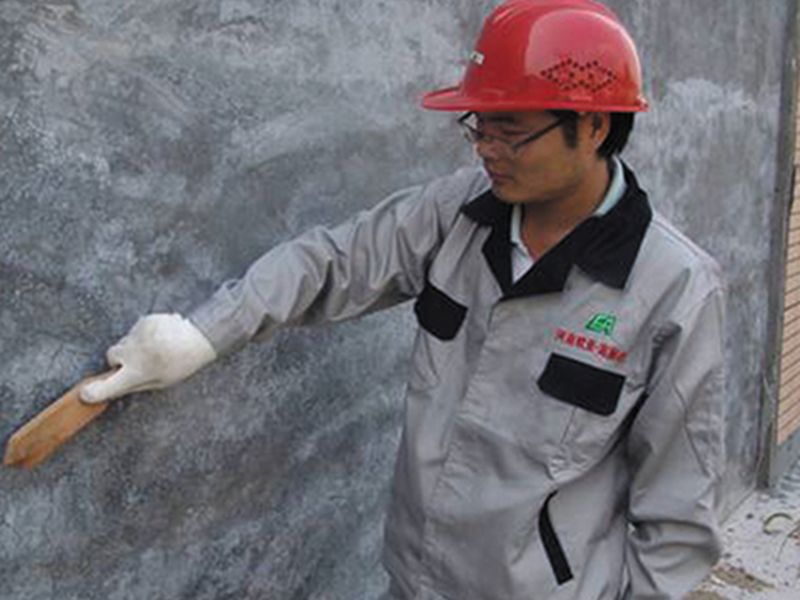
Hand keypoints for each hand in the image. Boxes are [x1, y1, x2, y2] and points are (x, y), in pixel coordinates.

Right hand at [80, 313, 216, 402]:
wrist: (199, 338)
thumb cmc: (181, 364)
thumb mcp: (159, 382)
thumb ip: (133, 384)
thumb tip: (109, 390)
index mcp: (138, 373)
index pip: (110, 386)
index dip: (95, 392)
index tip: (85, 394)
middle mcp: (134, 353)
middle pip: (111, 355)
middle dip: (120, 359)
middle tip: (139, 362)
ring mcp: (138, 334)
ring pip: (125, 341)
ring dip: (135, 345)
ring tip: (157, 348)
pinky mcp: (144, 320)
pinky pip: (137, 329)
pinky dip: (145, 334)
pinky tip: (161, 337)